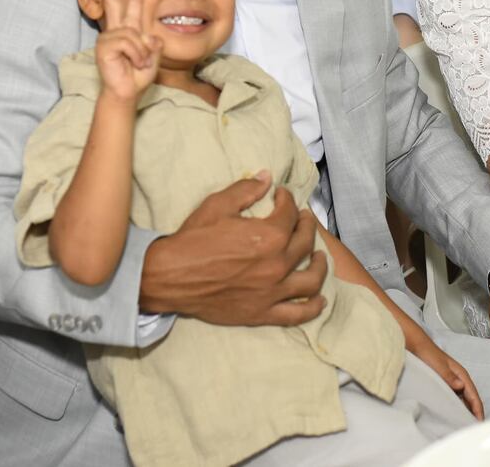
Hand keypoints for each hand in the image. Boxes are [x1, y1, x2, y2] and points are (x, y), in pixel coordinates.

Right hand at [96, 0, 161, 100]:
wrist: (127, 91)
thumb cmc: (137, 75)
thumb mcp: (153, 56)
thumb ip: (154, 43)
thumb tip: (152, 36)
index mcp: (129, 31)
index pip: (131, 7)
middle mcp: (117, 31)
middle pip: (114, 2)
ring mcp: (108, 37)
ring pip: (133, 34)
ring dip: (142, 51)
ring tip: (139, 62)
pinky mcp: (104, 46)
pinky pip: (129, 42)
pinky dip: (136, 54)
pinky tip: (132, 63)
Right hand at [140, 172, 327, 324]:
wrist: (169, 276)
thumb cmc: (193, 239)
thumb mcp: (218, 205)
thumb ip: (246, 189)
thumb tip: (266, 177)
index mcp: (269, 235)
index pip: (290, 213)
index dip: (287, 200)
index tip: (282, 196)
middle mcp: (277, 264)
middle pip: (305, 242)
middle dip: (306, 224)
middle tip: (303, 218)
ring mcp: (272, 291)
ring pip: (310, 279)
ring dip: (319, 264)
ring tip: (319, 256)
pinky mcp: (263, 312)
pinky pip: (297, 313)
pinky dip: (313, 307)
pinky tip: (319, 298)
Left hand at [409, 333, 483, 419]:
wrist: (416, 346)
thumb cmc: (428, 353)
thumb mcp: (439, 365)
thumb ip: (449, 376)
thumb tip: (461, 386)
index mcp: (462, 375)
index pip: (474, 396)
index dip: (478, 410)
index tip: (479, 424)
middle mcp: (459, 379)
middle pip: (471, 400)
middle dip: (474, 414)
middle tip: (473, 430)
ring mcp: (453, 382)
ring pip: (464, 400)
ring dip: (466, 412)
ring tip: (464, 426)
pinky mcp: (445, 384)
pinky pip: (455, 399)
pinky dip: (457, 408)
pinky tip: (453, 416)